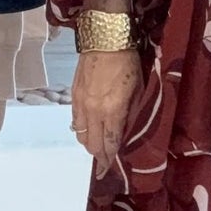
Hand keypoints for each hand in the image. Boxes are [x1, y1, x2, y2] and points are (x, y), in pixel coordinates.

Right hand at [70, 47, 143, 171]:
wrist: (104, 39)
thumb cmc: (127, 62)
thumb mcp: (137, 89)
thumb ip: (129, 114)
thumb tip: (123, 132)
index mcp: (113, 110)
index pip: (110, 143)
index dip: (109, 159)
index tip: (107, 171)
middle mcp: (94, 111)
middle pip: (92, 144)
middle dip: (99, 155)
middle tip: (105, 160)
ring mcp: (81, 104)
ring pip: (81, 135)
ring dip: (90, 143)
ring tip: (98, 143)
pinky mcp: (73, 96)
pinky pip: (75, 121)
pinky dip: (81, 129)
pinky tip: (88, 128)